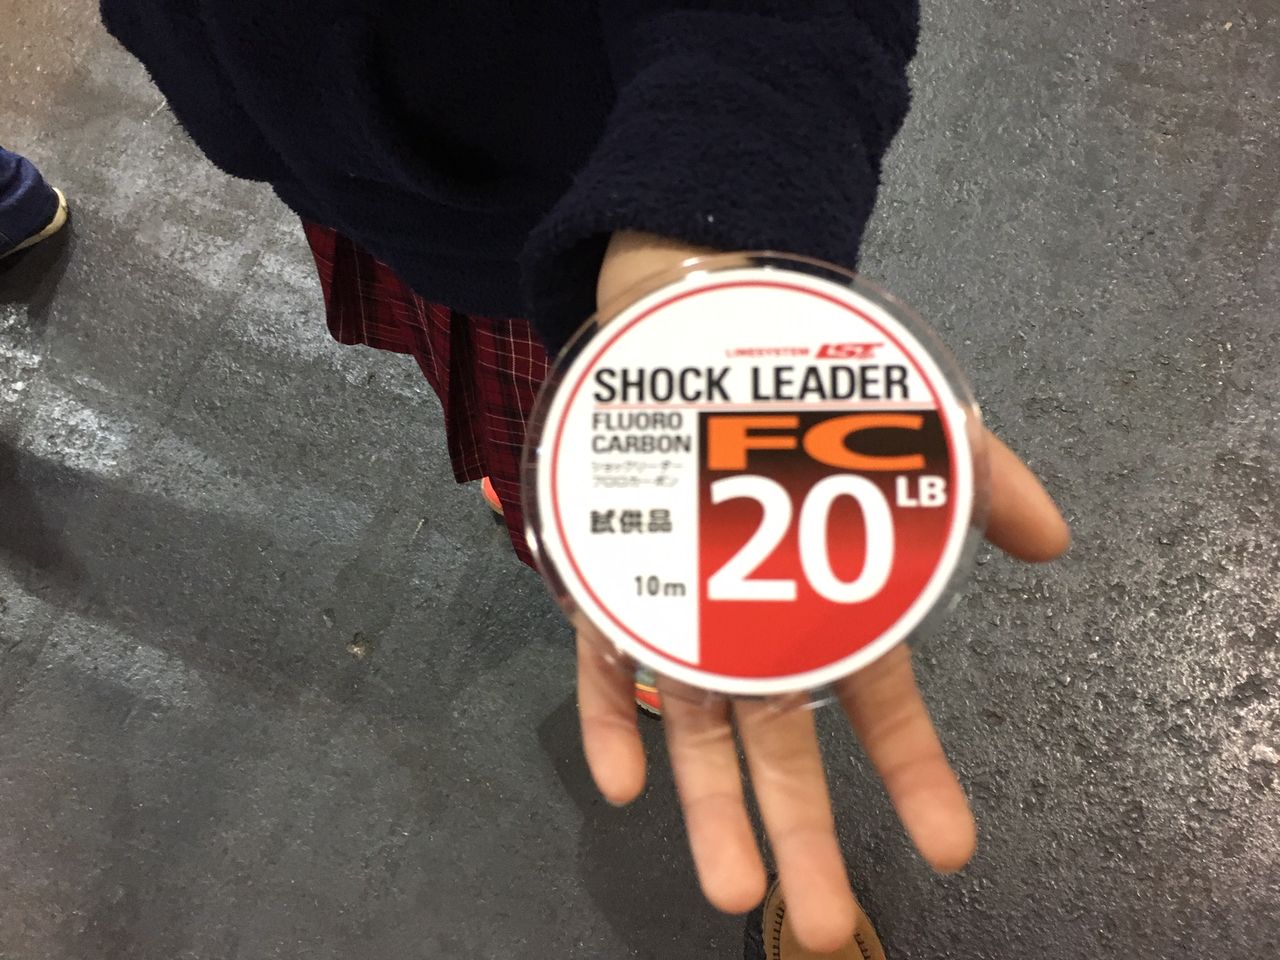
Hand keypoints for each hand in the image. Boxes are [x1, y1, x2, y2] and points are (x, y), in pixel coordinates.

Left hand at [578, 232, 1070, 952]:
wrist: (696, 324)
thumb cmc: (804, 387)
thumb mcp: (909, 421)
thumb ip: (977, 476)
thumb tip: (1054, 541)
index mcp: (830, 601)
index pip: (880, 705)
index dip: (915, 775)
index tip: (949, 847)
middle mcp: (757, 625)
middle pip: (784, 745)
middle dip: (804, 831)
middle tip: (824, 921)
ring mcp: (681, 610)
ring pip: (697, 726)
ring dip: (711, 806)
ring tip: (735, 889)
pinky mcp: (610, 582)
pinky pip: (601, 661)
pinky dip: (608, 716)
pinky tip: (623, 782)